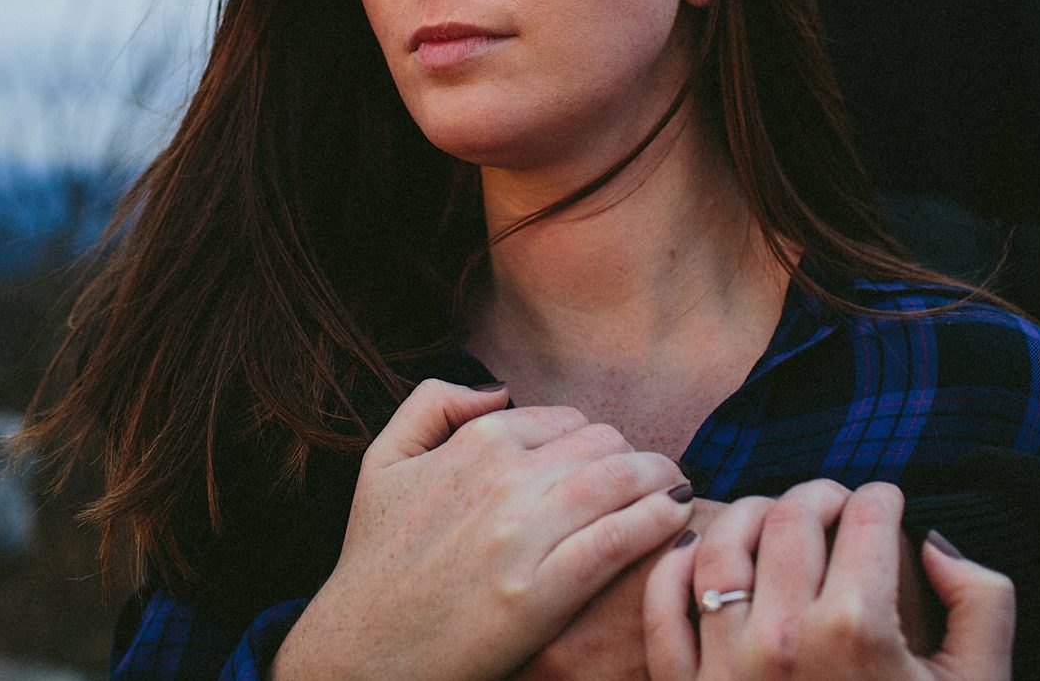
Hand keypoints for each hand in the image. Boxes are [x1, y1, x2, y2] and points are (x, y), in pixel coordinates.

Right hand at [274, 379, 693, 680]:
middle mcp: (502, 480)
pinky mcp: (540, 592)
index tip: (610, 459)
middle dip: (633, 456)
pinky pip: (618, 540)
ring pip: (620, 482)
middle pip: (602, 444)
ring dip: (660, 479)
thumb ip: (432, 403)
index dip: (594, 439)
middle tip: (653, 476)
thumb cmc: (373, 558)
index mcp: (474, 444)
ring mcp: (522, 536)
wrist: (362, 648)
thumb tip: (498, 391)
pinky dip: (657, 522)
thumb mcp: (382, 460)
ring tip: (677, 489)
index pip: (566, 420)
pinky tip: (676, 518)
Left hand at [642, 480, 1014, 680]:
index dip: (882, 497)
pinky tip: (704, 551)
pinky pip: (665, 601)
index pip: (865, 518)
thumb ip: (981, 601)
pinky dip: (678, 563)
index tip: (885, 499)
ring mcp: (725, 664)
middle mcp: (784, 639)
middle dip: (821, 496)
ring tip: (776, 517)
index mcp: (858, 631)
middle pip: (792, 518)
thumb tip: (934, 541)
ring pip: (722, 544)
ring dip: (750, 513)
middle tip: (837, 503)